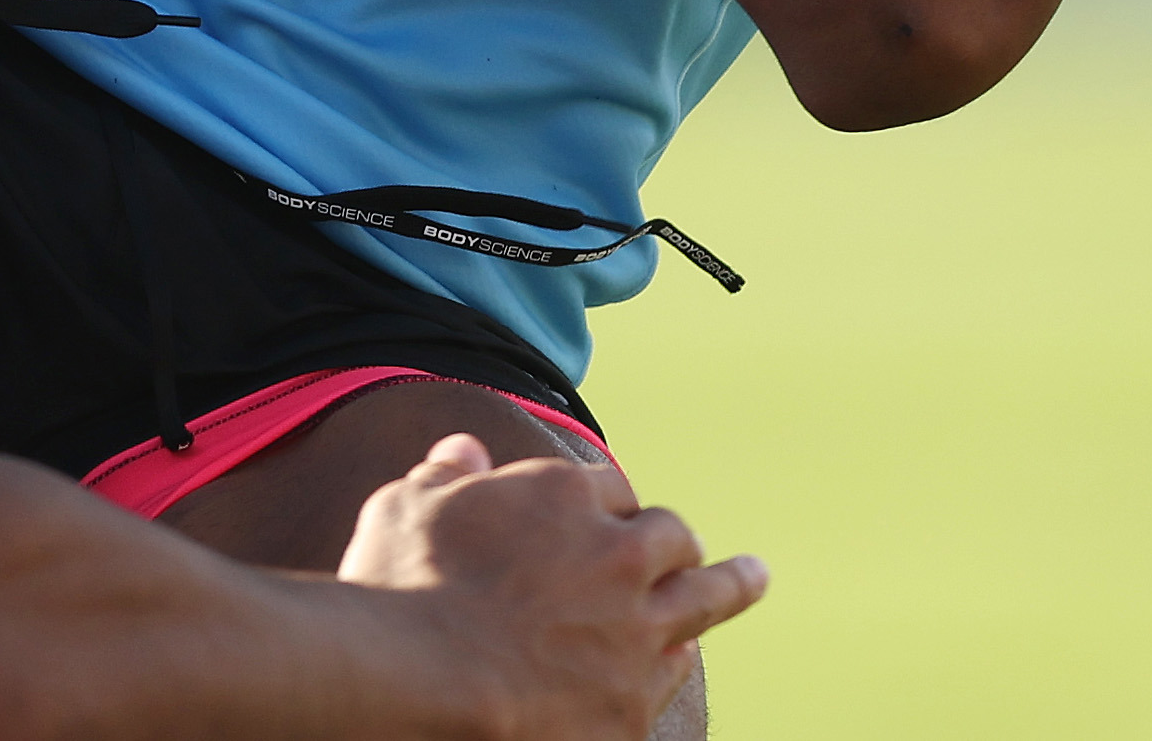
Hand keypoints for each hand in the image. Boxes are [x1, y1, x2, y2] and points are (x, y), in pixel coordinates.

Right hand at [336, 434, 763, 740]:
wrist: (418, 683)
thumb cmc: (398, 588)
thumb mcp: (404, 507)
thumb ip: (444, 476)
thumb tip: (463, 448)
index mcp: (561, 495)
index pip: (609, 486)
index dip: (604, 501)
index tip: (600, 513)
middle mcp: (615, 556)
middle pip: (671, 536)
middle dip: (676, 539)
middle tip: (690, 544)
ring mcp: (633, 632)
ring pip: (705, 598)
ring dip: (731, 583)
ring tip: (753, 576)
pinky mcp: (633, 703)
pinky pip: (674, 671)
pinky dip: (677, 657)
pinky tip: (682, 656)